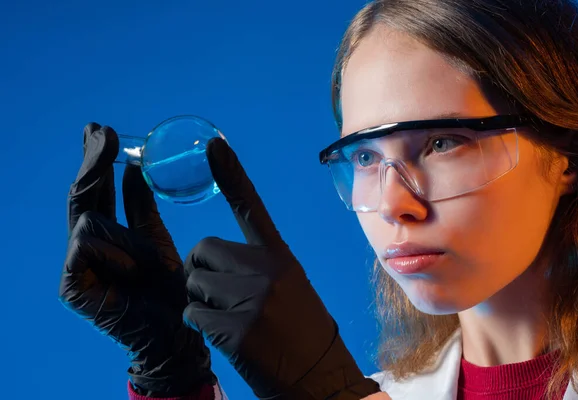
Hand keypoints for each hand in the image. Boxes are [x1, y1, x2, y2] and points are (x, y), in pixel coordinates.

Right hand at [59, 123, 214, 396]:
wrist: (176, 331)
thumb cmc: (169, 287)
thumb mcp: (156, 237)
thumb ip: (140, 206)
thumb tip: (134, 167)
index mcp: (107, 236)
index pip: (96, 192)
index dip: (96, 161)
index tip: (100, 129)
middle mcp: (86, 248)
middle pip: (82, 196)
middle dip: (93, 163)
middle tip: (101, 130)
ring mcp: (76, 267)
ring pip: (92, 221)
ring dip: (127, 238)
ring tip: (148, 264)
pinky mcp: (72, 286)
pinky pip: (89, 245)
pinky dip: (118, 252)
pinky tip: (136, 270)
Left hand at [182, 138, 380, 398]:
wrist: (324, 381)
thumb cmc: (304, 336)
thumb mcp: (290, 290)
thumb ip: (256, 269)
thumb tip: (211, 263)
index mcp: (281, 258)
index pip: (251, 207)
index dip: (231, 174)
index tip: (213, 145)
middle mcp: (268, 270)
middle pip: (202, 249)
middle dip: (199, 270)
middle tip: (216, 295)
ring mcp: (253, 298)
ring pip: (192, 283)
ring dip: (199, 302)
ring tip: (231, 320)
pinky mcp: (238, 328)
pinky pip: (192, 314)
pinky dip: (200, 327)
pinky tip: (229, 339)